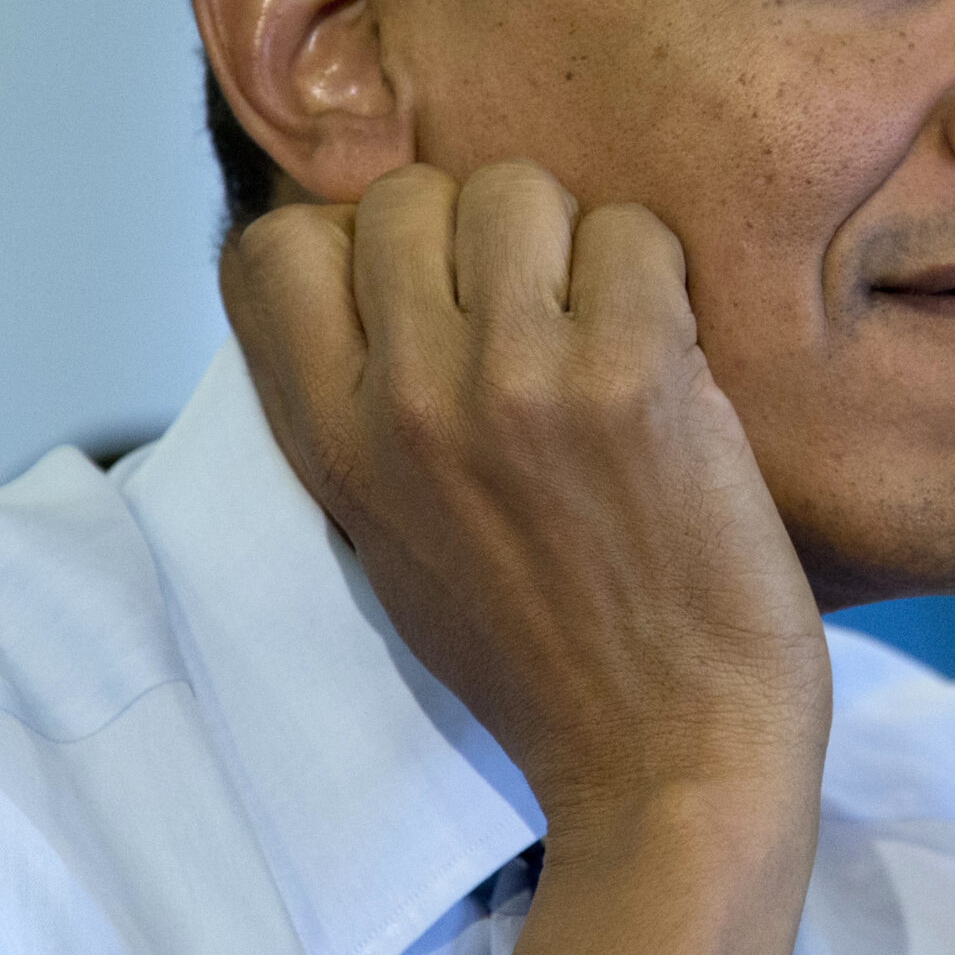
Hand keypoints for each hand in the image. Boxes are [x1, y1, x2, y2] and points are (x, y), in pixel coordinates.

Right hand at [220, 162, 831, 954]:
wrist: (668, 761)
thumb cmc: (550, 661)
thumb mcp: (396, 544)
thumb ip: (369, 418)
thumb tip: (379, 288)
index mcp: (332, 445)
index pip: (274, 248)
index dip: (361, 242)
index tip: (434, 295)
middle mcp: (405, 400)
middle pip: (412, 194)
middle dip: (490, 234)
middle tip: (551, 316)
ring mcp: (516, 381)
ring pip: (522, 192)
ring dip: (583, 245)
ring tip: (618, 333)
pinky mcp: (634, 377)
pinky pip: (638, 235)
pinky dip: (668, 280)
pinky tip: (680, 360)